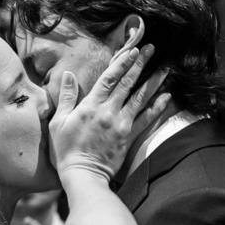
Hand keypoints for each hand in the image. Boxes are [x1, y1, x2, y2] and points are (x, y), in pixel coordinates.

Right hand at [49, 44, 170, 181]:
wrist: (82, 175)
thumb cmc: (65, 150)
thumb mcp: (58, 122)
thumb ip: (66, 97)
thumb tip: (69, 74)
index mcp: (90, 106)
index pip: (108, 79)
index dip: (121, 63)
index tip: (131, 50)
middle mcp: (109, 112)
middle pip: (127, 83)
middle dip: (139, 64)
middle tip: (150, 49)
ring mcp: (121, 125)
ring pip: (140, 98)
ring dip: (154, 82)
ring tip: (165, 69)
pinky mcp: (129, 137)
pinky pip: (146, 119)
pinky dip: (157, 107)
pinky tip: (166, 97)